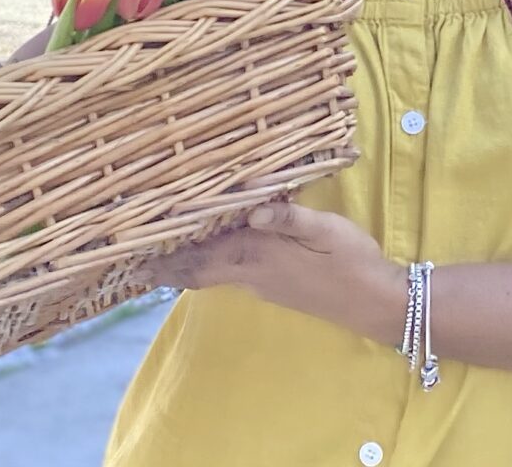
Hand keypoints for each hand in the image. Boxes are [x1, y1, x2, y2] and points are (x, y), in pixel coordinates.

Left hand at [142, 202, 406, 344]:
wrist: (376, 302)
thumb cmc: (352, 260)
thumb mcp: (326, 229)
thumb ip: (289, 218)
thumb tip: (253, 209)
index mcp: (259, 256)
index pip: (202, 259)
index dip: (168, 260)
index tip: (135, 260)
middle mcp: (253, 274)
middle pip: (199, 271)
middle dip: (168, 266)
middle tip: (135, 261)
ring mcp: (263, 284)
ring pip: (214, 272)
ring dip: (187, 264)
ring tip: (163, 251)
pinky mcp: (276, 286)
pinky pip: (231, 273)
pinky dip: (211, 263)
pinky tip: (212, 250)